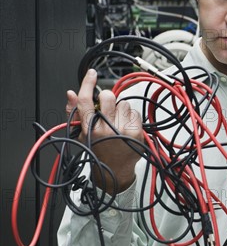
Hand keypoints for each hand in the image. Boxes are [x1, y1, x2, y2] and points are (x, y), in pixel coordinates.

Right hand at [66, 69, 142, 193]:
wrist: (113, 171)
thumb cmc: (97, 150)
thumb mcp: (80, 134)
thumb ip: (74, 113)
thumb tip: (71, 93)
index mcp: (89, 128)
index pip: (86, 101)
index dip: (88, 84)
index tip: (91, 73)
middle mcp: (105, 129)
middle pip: (108, 97)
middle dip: (108, 99)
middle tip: (108, 110)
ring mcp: (122, 130)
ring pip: (124, 104)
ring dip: (121, 110)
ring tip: (117, 124)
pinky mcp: (136, 132)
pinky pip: (135, 112)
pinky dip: (131, 118)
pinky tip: (126, 128)